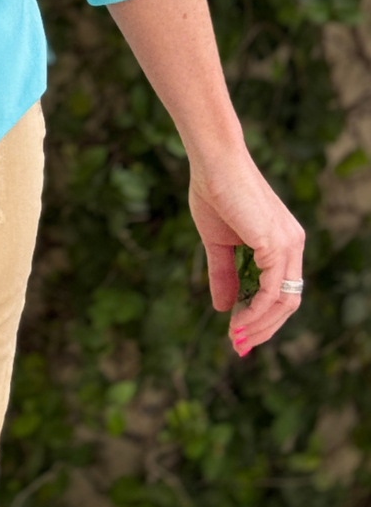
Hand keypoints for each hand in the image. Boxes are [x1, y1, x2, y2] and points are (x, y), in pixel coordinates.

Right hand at [188, 147, 305, 354]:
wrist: (213, 161)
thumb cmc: (214, 191)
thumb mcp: (217, 242)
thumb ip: (224, 274)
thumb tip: (224, 308)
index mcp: (283, 241)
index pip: (282, 289)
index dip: (264, 316)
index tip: (240, 333)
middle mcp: (293, 244)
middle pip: (288, 302)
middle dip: (264, 328)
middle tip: (238, 345)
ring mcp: (288, 244)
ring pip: (284, 301)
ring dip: (260, 326)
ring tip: (235, 338)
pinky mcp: (276, 244)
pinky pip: (272, 291)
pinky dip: (257, 312)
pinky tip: (238, 321)